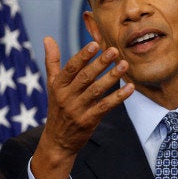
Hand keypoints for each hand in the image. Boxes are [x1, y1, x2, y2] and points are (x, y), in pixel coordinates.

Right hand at [31, 37, 134, 178]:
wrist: (57, 140)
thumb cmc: (58, 107)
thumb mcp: (52, 85)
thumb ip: (52, 61)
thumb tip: (47, 38)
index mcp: (58, 85)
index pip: (71, 68)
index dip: (83, 56)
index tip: (95, 44)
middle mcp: (67, 96)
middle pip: (85, 77)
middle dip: (100, 63)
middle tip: (114, 50)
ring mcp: (77, 110)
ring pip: (97, 91)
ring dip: (112, 77)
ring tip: (124, 64)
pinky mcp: (89, 121)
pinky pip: (105, 107)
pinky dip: (118, 97)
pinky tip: (130, 88)